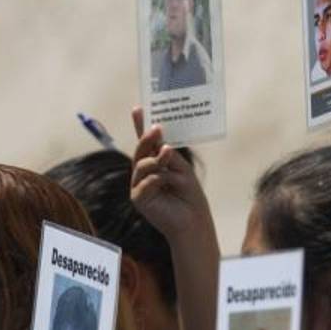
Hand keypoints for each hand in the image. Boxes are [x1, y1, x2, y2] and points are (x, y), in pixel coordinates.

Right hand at [129, 107, 210, 242]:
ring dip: (155, 159)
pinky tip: (164, 179)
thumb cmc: (189, 195)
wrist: (192, 221)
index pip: (147, 142)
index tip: (138, 108)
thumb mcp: (182, 169)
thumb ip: (169, 157)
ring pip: (141, 165)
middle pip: (140, 151)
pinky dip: (155, 179)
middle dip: (146, 138)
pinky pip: (143, 183)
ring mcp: (139, 185)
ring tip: (168, 153)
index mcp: (155, 163)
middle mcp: (144, 173)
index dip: (141, 126)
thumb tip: (159, 144)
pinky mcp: (138, 199)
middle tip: (156, 128)